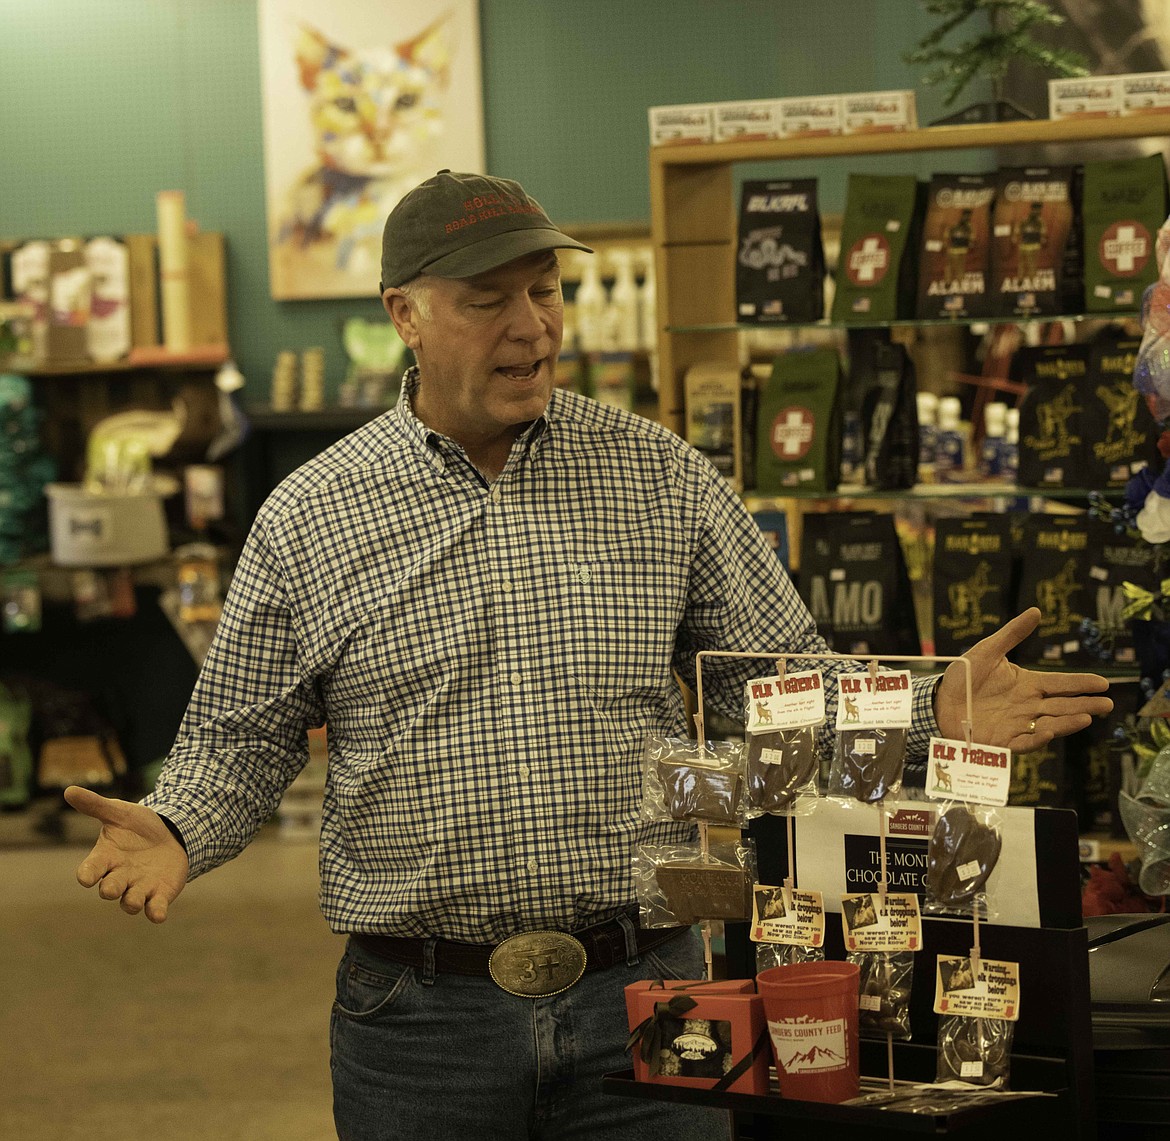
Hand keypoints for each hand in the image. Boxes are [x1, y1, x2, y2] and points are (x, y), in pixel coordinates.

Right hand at [64, 785, 189, 922]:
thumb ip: (95, 805)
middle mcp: (119, 876)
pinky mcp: (159, 894)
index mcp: (106, 858)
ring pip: (130, 902)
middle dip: (109, 889)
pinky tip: (158, 914)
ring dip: (131, 902)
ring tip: (135, 901)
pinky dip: (155, 912)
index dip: (88, 874)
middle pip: (109, 889)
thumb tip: (68, 790)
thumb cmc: (138, 826)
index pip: (90, 869)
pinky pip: (155, 908)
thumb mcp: (119, 812)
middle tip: (110, 888)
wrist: (170, 835)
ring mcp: (139, 887)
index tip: (85, 877)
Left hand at [934, 607, 1112, 753]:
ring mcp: (1018, 724)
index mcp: (1028, 685)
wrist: (938, 701)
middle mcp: (1028, 706)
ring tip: (1086, 718)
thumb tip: (1036, 611)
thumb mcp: (987, 651)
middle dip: (1085, 705)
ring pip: (1049, 724)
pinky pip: (1024, 741)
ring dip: (1068, 722)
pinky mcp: (1003, 741)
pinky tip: (1049, 730)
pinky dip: (1037, 737)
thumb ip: (1011, 634)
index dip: (1081, 684)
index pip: (1060, 684)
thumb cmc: (964, 676)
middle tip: (1107, 704)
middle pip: (1062, 706)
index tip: (1103, 682)